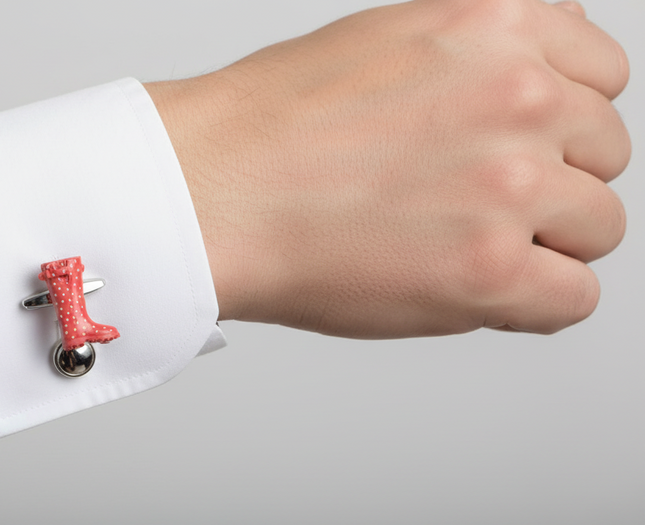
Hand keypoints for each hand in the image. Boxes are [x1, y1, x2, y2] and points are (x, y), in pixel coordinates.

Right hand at [146, 0, 629, 337]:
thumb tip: (541, 88)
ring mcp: (510, 185)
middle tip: (471, 201)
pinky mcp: (490, 270)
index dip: (560, 119)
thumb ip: (481, 55)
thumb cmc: (269, 127)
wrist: (206, 190)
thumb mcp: (390, 38)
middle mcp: (518, 96)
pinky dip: (529, 304)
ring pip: (597, 228)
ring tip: (457, 244)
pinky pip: (574, 299)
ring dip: (541, 243)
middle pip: (605, 152)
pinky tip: (467, 286)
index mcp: (496, 24)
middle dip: (550, 180)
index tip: (525, 144)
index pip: (602, 74)